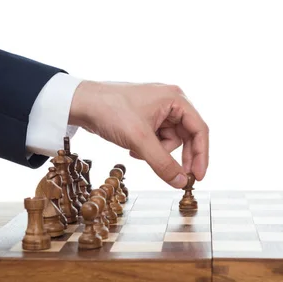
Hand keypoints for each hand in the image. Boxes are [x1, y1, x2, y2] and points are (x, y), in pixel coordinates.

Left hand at [68, 81, 208, 187]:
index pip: (199, 130)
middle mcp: (170, 101)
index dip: (201, 155)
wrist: (80, 102)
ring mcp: (158, 109)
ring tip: (138, 152)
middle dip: (177, 156)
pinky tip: (132, 148)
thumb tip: (181, 182)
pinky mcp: (146, 117)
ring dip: (157, 152)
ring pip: (170, 140)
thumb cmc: (110, 110)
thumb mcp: (139, 140)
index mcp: (176, 98)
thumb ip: (163, 163)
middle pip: (187, 136)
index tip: (197, 177)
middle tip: (177, 177)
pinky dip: (148, 147)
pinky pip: (157, 138)